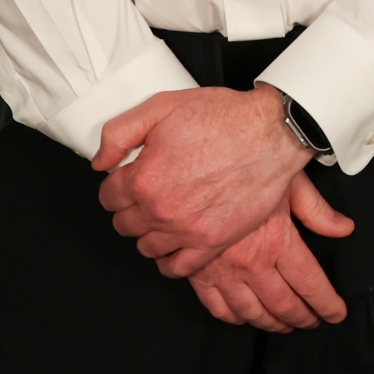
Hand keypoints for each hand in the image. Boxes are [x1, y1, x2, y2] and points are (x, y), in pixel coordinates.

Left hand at [93, 85, 312, 273]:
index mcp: (143, 178)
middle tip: (150, 193)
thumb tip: (100, 161)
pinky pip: (177, 267)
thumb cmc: (224, 118)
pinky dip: (170, 260)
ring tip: (165, 215)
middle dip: (132, 207)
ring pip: (146, 246)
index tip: (132, 177)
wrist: (272, 132)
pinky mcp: (212, 242)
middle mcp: (160, 209)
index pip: (108, 196)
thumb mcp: (162, 106)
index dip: (118, 184)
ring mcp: (186, 230)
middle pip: (124, 223)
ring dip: (150, 232)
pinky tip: (174, 244)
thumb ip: (119, 133)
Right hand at [189, 175, 358, 330]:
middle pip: (283, 304)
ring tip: (285, 325)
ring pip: (252, 312)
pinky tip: (246, 317)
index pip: (310, 284)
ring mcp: (222, 271)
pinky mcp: (198, 273)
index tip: (336, 314)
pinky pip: (217, 307)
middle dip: (302, 318)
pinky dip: (235, 318)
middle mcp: (251, 262)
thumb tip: (344, 229)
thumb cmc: (248, 168)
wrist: (198, 164)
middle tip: (312, 322)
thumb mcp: (291, 183)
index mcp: (277, 241)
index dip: (326, 304)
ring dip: (272, 324)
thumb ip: (318, 211)